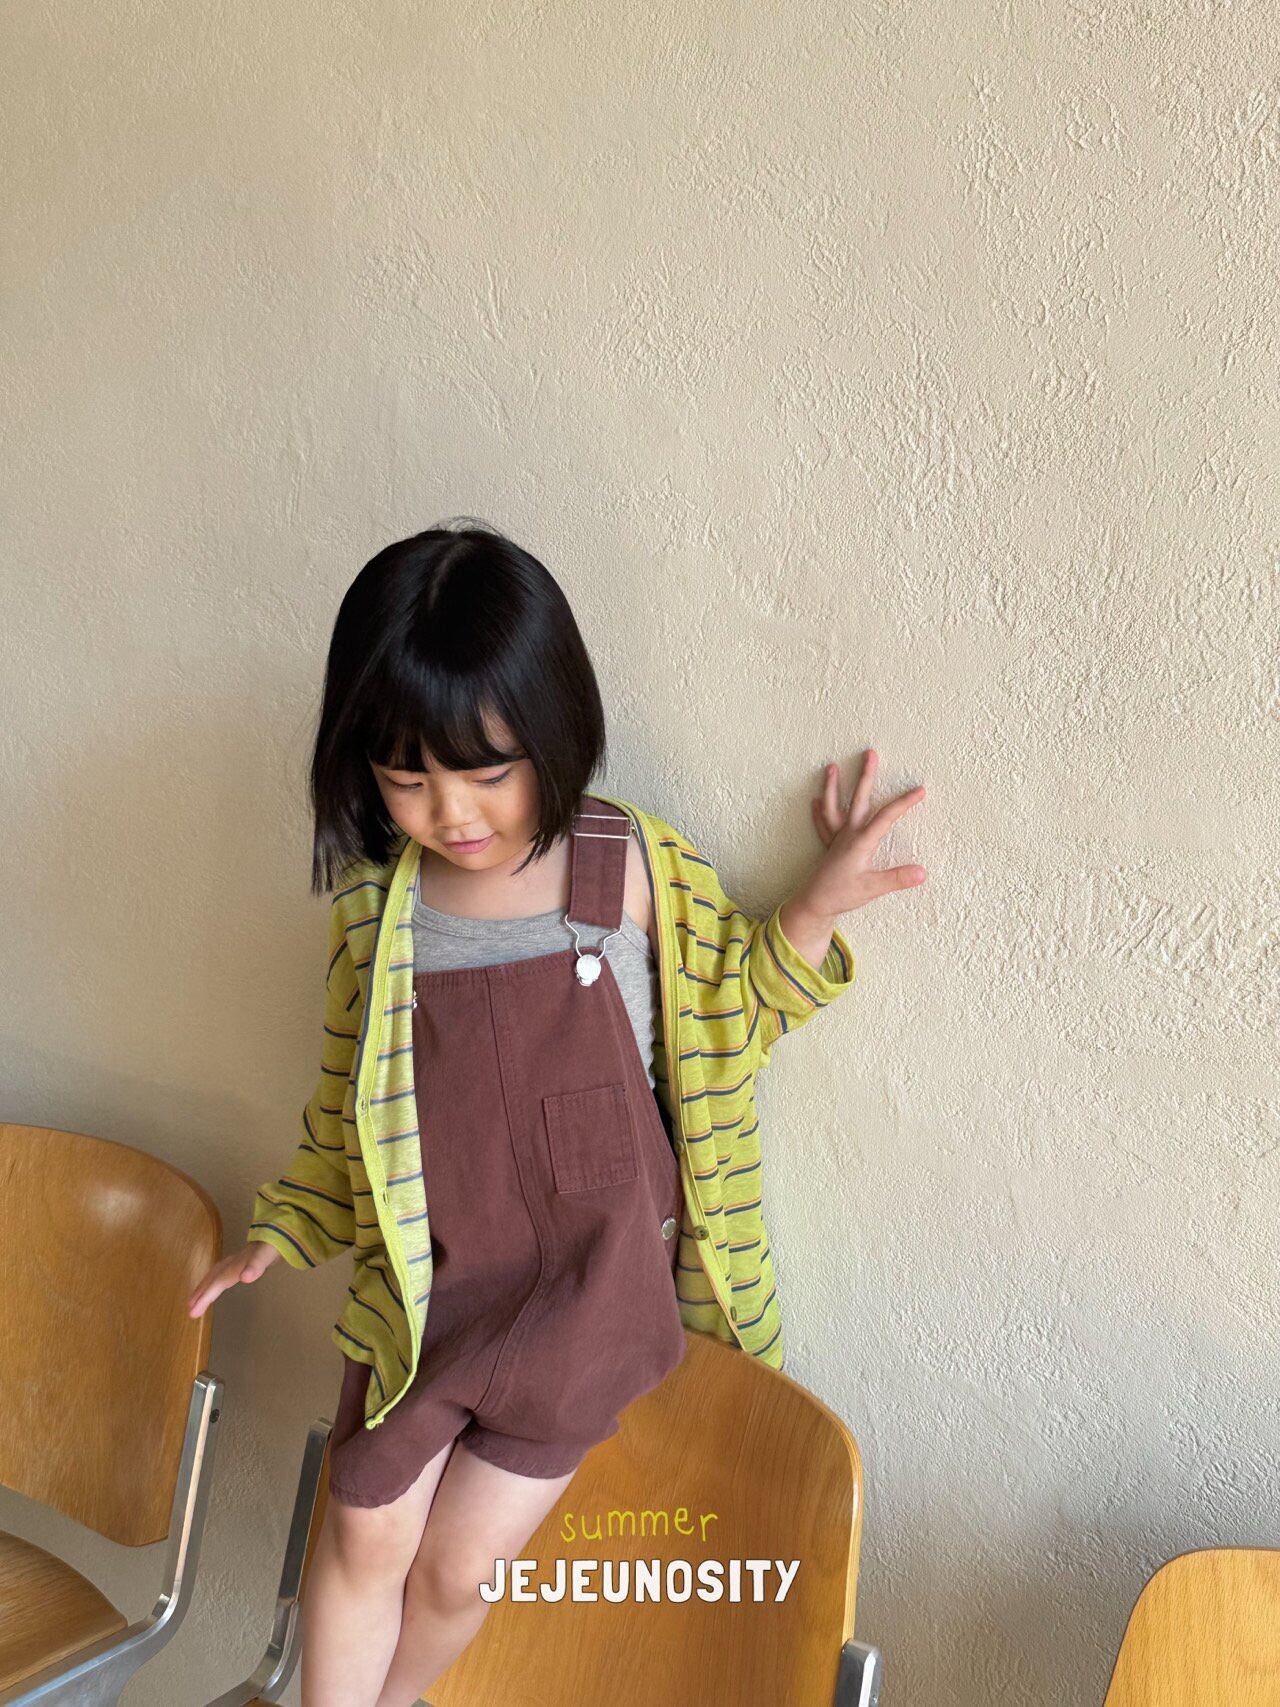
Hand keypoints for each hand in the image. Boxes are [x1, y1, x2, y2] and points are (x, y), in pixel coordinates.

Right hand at [187, 1242, 281, 1318]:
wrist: (278, 1231)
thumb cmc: (272, 1245)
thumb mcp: (266, 1255)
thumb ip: (256, 1265)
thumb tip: (244, 1278)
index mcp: (237, 1264)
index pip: (218, 1282)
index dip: (206, 1296)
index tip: (193, 1312)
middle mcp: (233, 1262)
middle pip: (213, 1279)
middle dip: (200, 1294)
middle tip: (190, 1310)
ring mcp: (235, 1261)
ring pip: (214, 1275)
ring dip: (203, 1288)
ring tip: (193, 1300)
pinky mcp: (239, 1262)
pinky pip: (221, 1273)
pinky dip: (213, 1282)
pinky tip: (212, 1286)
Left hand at [798, 748, 926, 919]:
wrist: (813, 904)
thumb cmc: (841, 895)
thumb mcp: (872, 888)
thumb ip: (897, 878)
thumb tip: (922, 872)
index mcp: (861, 841)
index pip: (887, 816)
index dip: (904, 802)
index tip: (920, 789)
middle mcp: (848, 834)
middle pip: (858, 799)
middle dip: (866, 776)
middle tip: (870, 753)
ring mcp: (837, 839)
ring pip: (835, 806)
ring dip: (832, 786)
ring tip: (830, 767)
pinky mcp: (830, 847)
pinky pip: (824, 824)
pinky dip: (820, 811)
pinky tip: (815, 800)